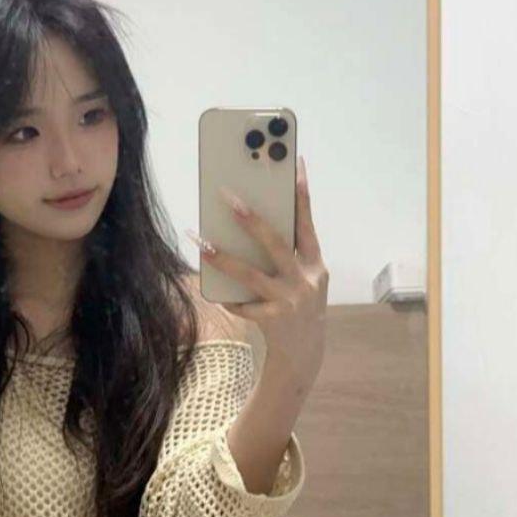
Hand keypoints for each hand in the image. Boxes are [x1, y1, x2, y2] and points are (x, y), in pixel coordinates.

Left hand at [201, 155, 327, 388]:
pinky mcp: (273, 321)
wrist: (304, 353)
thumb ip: (287, 255)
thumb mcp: (304, 279)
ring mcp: (290, 301)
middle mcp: (306, 280)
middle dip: (251, 219)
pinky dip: (227, 296)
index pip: (307, 223)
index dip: (302, 194)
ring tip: (200, 241)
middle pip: (276, 244)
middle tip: (227, 197)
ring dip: (223, 257)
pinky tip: (212, 291)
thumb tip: (252, 224)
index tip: (293, 163)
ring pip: (250, 274)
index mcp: (316, 265)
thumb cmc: (298, 305)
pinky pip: (243, 304)